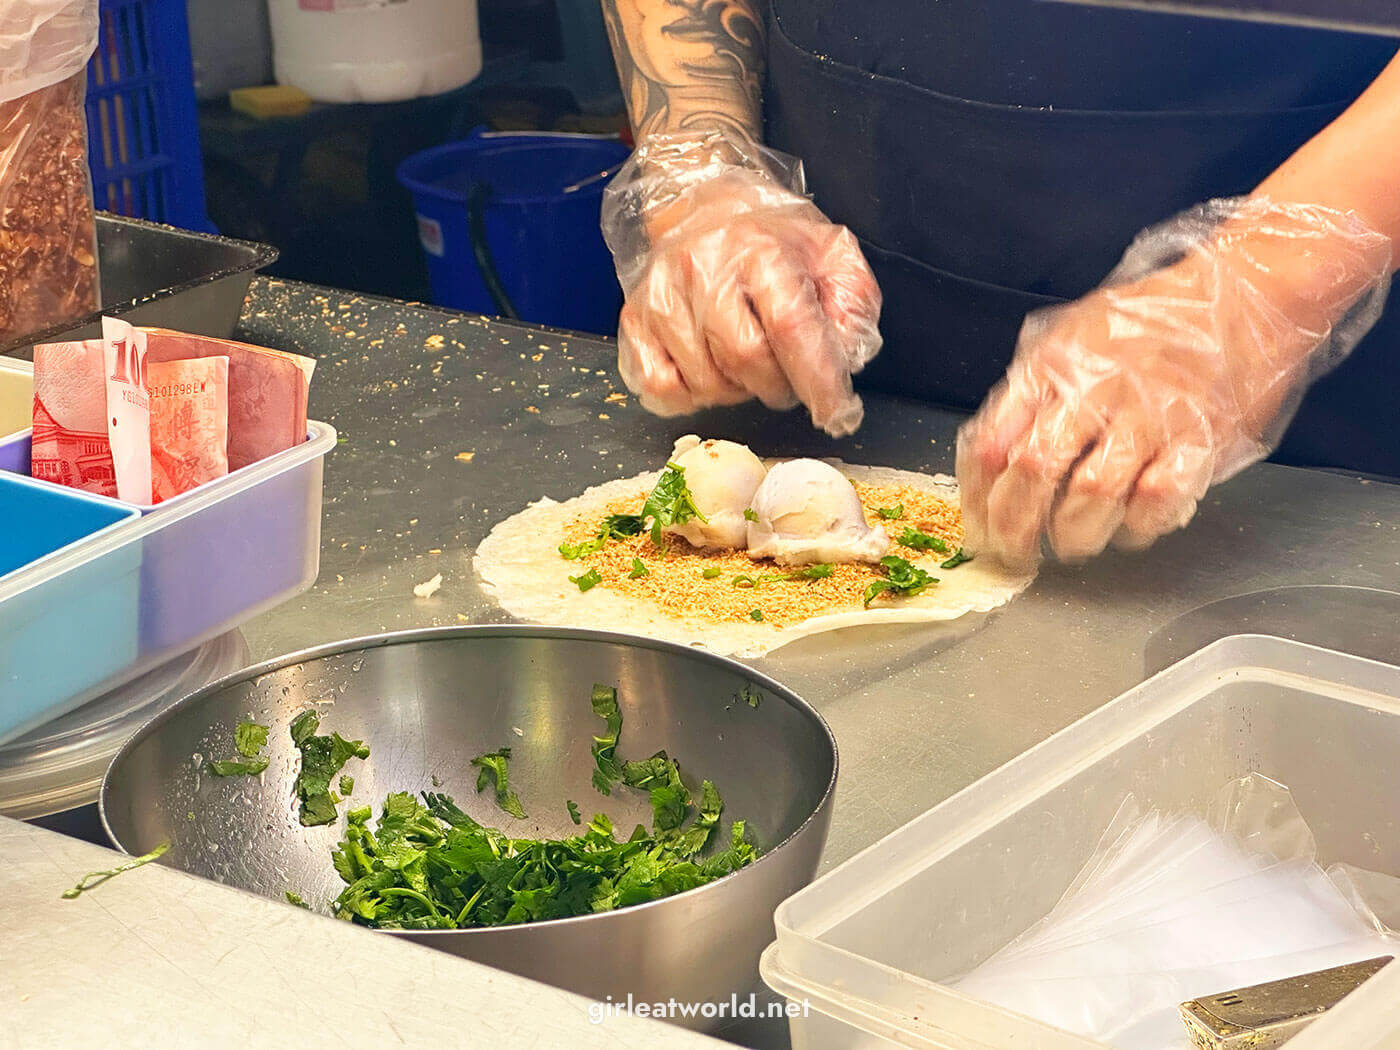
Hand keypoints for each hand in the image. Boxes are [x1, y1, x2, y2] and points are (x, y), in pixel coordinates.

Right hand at [603, 132, 881, 437]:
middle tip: (787, 380)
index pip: (791, 327)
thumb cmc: (770, 240)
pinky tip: (708, 374)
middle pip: (745, 360)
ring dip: (737, 393)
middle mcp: (702, 268)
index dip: (818, 380)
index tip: (838, 414)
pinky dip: (690, 398)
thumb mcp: (830, 254)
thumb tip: (843, 360)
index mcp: (759, 249)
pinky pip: (660, 388)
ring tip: (747, 366)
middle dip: (777, 388)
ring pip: (705, 382)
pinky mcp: (633, 320)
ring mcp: (660, 296)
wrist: (701, 205)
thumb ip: (852, 303)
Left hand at [957, 198, 1390, 568]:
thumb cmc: (1152, 319)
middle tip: (1016, 556)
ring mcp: (1147, 415)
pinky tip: (1131, 527)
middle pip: (1033, 473)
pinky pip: (1157, 499)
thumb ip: (1030, 391)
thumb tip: (989, 458)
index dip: (978, 498)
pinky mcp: (1199, 438)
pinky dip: (1137, 526)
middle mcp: (1093, 390)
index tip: (979, 529)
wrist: (1247, 292)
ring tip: (1072, 544)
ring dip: (1073, 535)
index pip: (991, 442)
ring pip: (1090, 495)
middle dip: (1015, 530)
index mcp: (1051, 368)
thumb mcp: (1072, 337)